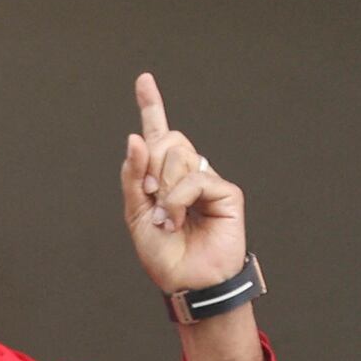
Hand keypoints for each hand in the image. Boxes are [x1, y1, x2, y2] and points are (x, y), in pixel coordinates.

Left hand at [121, 73, 246, 293]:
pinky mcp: (226, 192)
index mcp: (161, 175)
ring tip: (167, 218)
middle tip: (150, 198)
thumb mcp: (135, 214)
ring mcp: (207, 179)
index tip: (144, 79)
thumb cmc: (162, 253)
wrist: (186, 280)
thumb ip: (133, 176)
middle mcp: (186, 172)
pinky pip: (195, 177)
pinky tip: (179, 219)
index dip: (152, 105)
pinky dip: (179, 199)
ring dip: (163, 189)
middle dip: (150, 167)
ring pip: (178, 154)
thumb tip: (135, 137)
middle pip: (166, 138)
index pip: (157, 133)